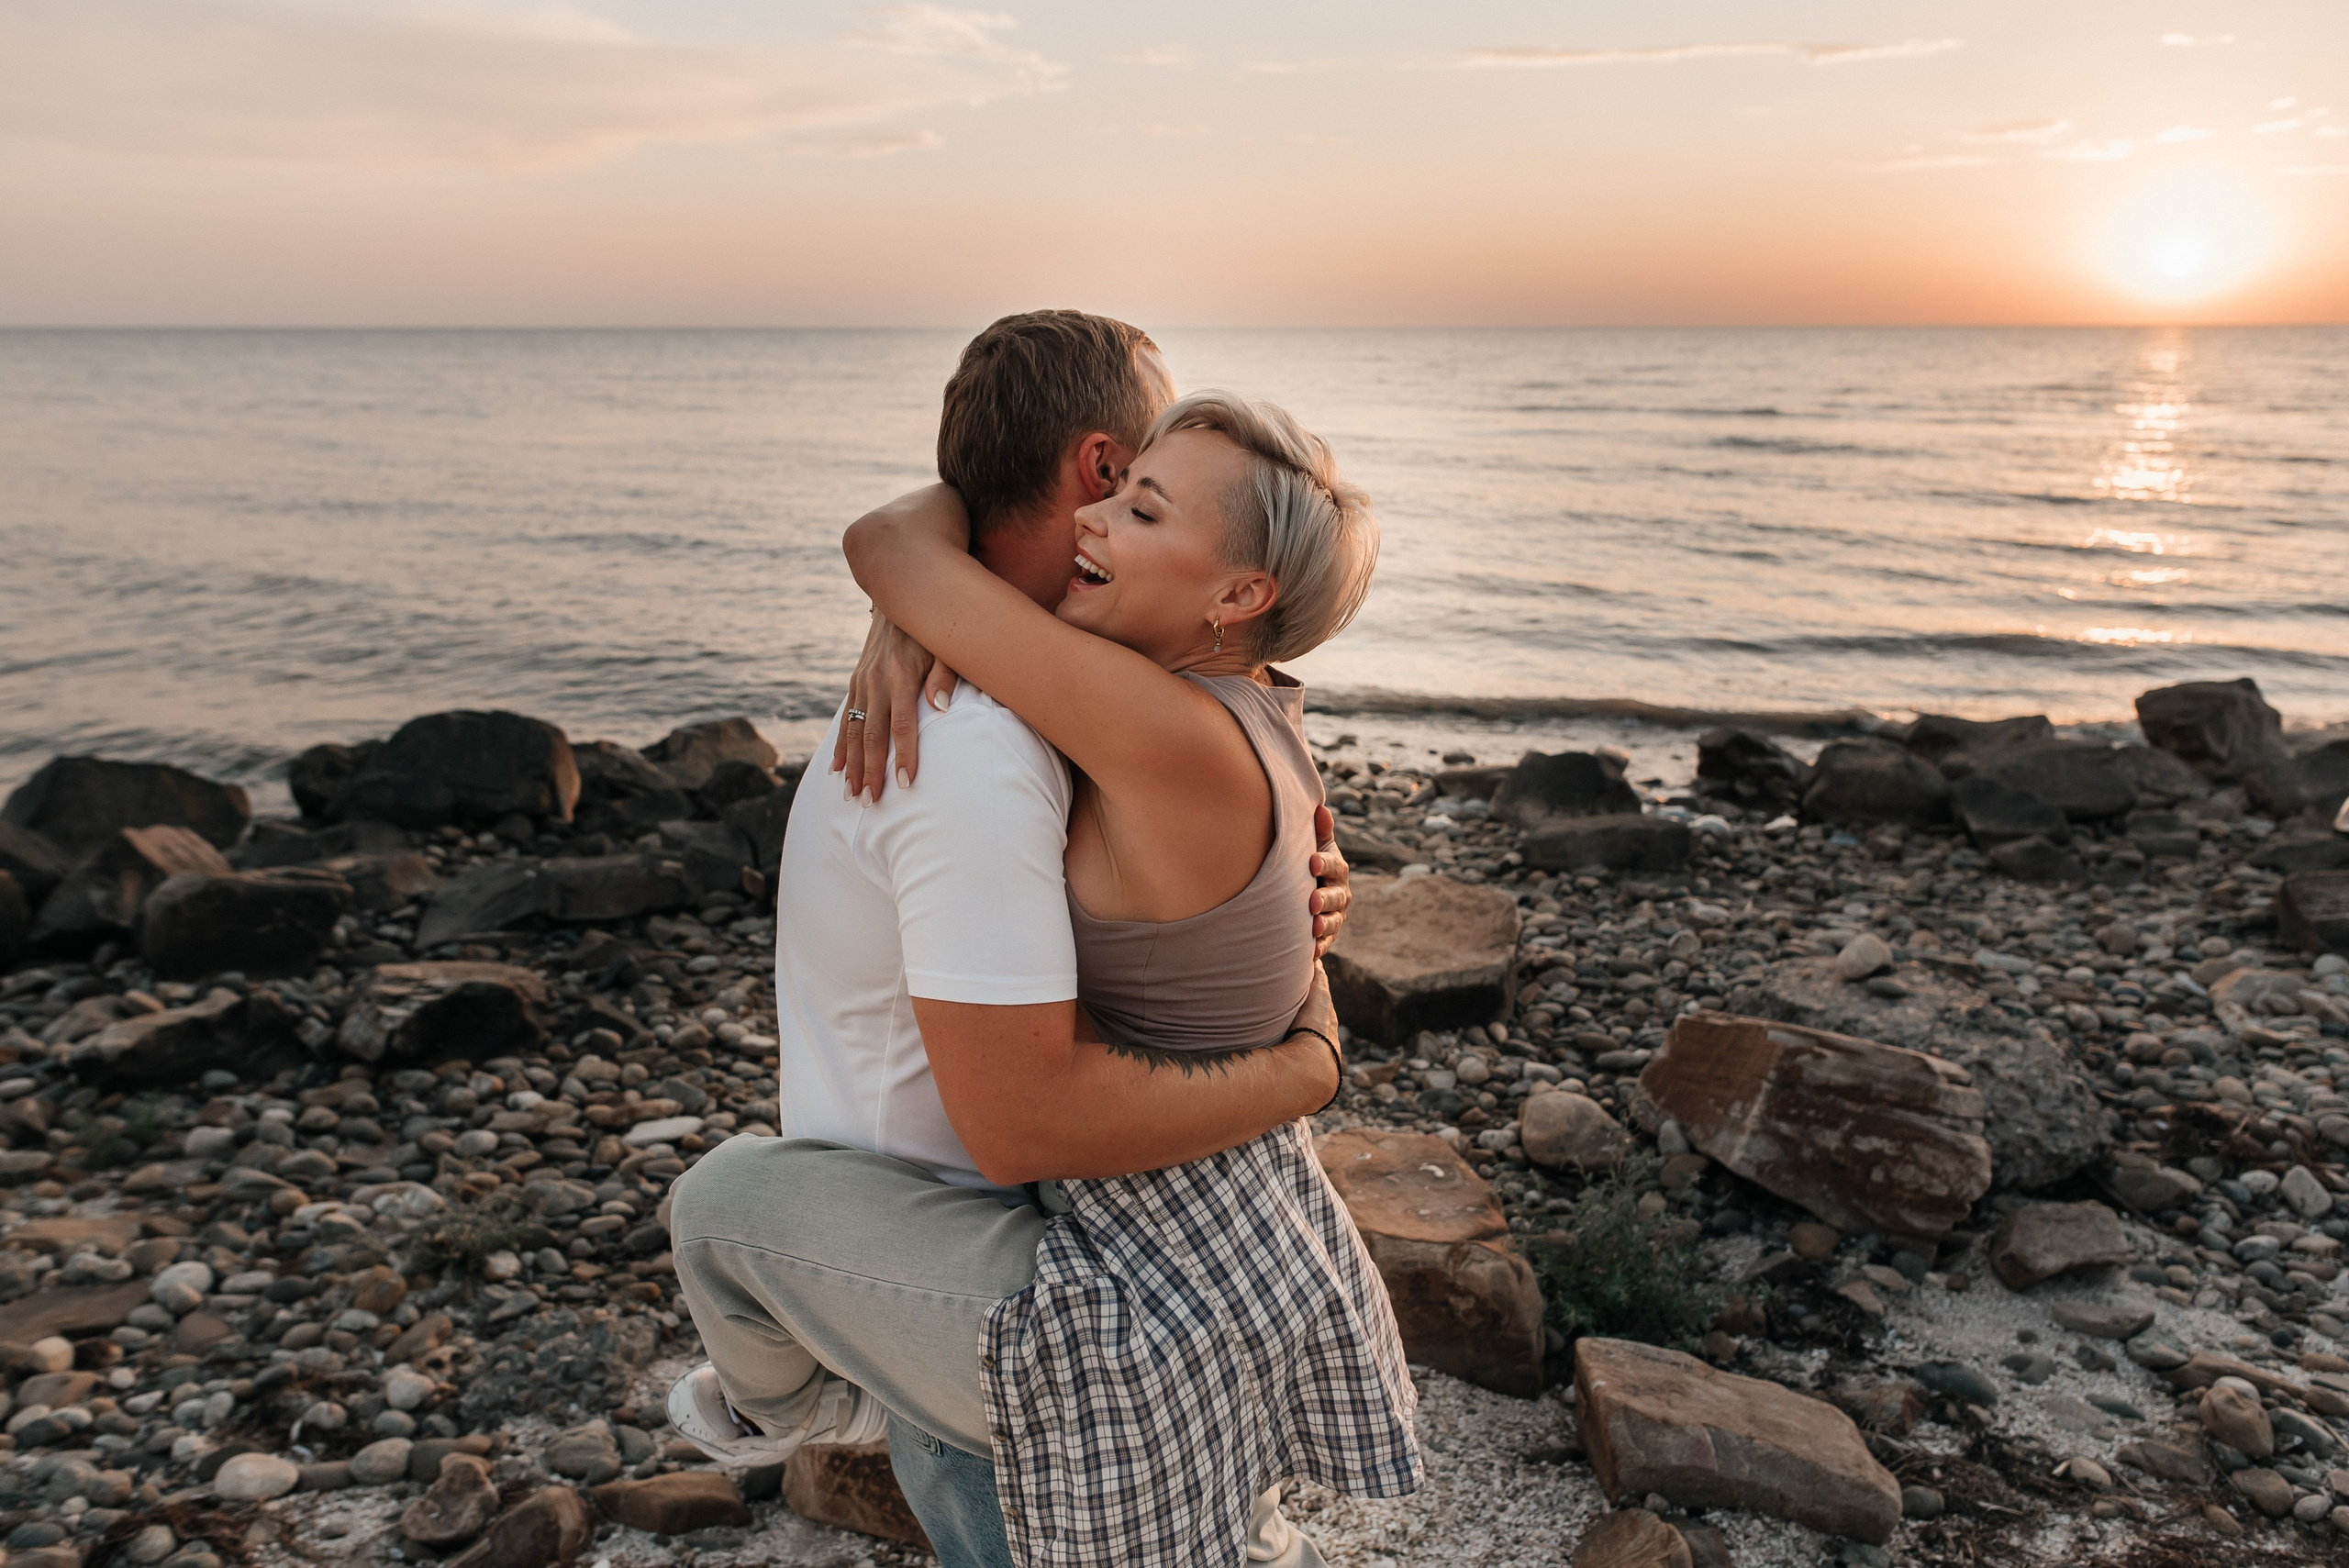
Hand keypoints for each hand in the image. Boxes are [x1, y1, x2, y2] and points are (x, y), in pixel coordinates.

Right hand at [831, 611, 960, 801]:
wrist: (898, 600)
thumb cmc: (930, 630)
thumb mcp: (945, 646)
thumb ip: (944, 676)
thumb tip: (940, 707)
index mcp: (900, 677)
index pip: (902, 725)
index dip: (903, 755)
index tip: (904, 783)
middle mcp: (876, 682)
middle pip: (872, 735)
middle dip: (871, 771)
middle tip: (870, 801)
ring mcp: (862, 683)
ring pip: (854, 731)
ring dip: (852, 765)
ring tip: (851, 795)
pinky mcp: (855, 682)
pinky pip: (845, 719)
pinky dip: (840, 746)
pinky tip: (837, 769)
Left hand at [1309, 803, 1351, 958]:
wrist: (1303, 889)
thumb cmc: (1306, 861)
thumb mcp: (1313, 844)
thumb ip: (1318, 830)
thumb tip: (1319, 808)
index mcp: (1336, 869)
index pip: (1333, 865)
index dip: (1324, 864)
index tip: (1312, 862)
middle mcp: (1340, 893)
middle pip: (1336, 897)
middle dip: (1325, 899)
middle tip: (1312, 902)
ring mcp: (1335, 915)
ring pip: (1333, 921)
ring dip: (1324, 925)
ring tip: (1312, 928)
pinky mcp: (1327, 934)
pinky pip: (1326, 942)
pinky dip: (1319, 947)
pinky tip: (1310, 951)